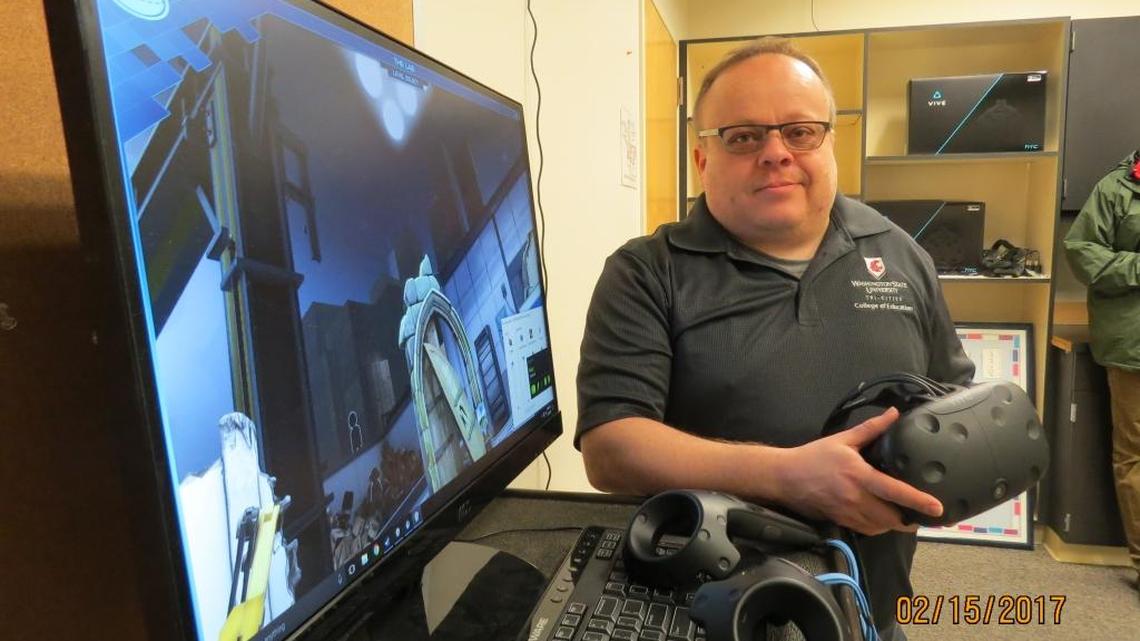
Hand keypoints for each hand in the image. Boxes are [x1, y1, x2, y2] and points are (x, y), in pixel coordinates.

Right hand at [775, 407, 942, 534]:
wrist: (785, 477)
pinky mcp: (841, 521)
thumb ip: (871, 428)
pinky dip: (879, 527)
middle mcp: (856, 498)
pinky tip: (883, 518)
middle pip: (892, 518)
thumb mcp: (843, 439)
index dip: (918, 501)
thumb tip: (893, 413)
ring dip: (895, 524)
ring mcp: (848, 512)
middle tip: (924, 514)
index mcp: (859, 475)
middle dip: (911, 519)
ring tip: (906, 516)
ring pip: (881, 527)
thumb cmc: (814, 457)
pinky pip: (867, 530)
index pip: (895, 491)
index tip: (937, 508)